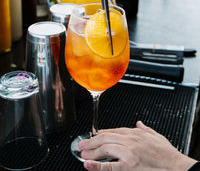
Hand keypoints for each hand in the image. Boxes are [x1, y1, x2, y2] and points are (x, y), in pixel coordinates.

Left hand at [78, 121, 195, 170]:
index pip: (113, 130)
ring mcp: (128, 152)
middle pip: (105, 138)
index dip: (100, 133)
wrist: (175, 166)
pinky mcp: (129, 165)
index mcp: (135, 133)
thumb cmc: (167, 154)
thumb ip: (145, 129)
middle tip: (82, 145)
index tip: (93, 135)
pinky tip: (88, 165)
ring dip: (91, 151)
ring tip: (82, 154)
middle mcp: (130, 140)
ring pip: (105, 149)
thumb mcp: (156, 136)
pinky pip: (110, 165)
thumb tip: (139, 123)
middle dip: (91, 141)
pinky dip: (97, 165)